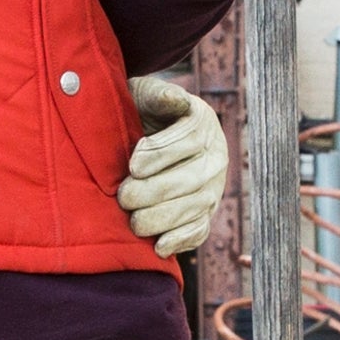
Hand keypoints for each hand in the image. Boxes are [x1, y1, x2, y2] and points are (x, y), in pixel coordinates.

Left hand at [117, 77, 228, 255]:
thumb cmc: (141, 111)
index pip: (188, 141)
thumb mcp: (144, 93)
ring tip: (134, 222)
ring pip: (196, 207)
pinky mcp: (204, 213)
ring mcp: (212, 187)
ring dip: (163, 219)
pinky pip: (200, 230)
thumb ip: (159, 95)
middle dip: (154, 192)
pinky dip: (181, 241)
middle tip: (124, 197)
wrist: (147, 134)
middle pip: (192, 179)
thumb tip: (174, 101)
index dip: (160, 155)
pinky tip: (159, 246)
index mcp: (201, 122)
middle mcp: (215, 156)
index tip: (132, 164)